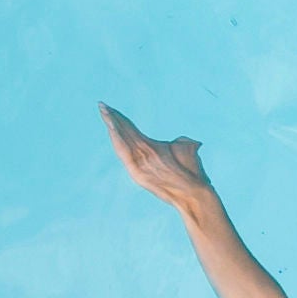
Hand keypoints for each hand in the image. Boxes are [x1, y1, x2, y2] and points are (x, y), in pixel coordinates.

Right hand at [99, 103, 214, 209]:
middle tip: (101, 104)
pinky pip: (125, 153)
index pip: (129, 130)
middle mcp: (141, 156)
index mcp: (149, 148)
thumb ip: (183, 142)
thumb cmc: (193, 173)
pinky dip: (118, 140)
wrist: (195, 192)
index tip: (109, 107)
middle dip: (112, 118)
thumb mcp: (187, 151)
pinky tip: (112, 128)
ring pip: (122, 141)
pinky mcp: (138, 172)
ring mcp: (139, 164)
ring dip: (113, 126)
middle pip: (123, 133)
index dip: (120, 119)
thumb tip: (193, 141)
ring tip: (104, 111)